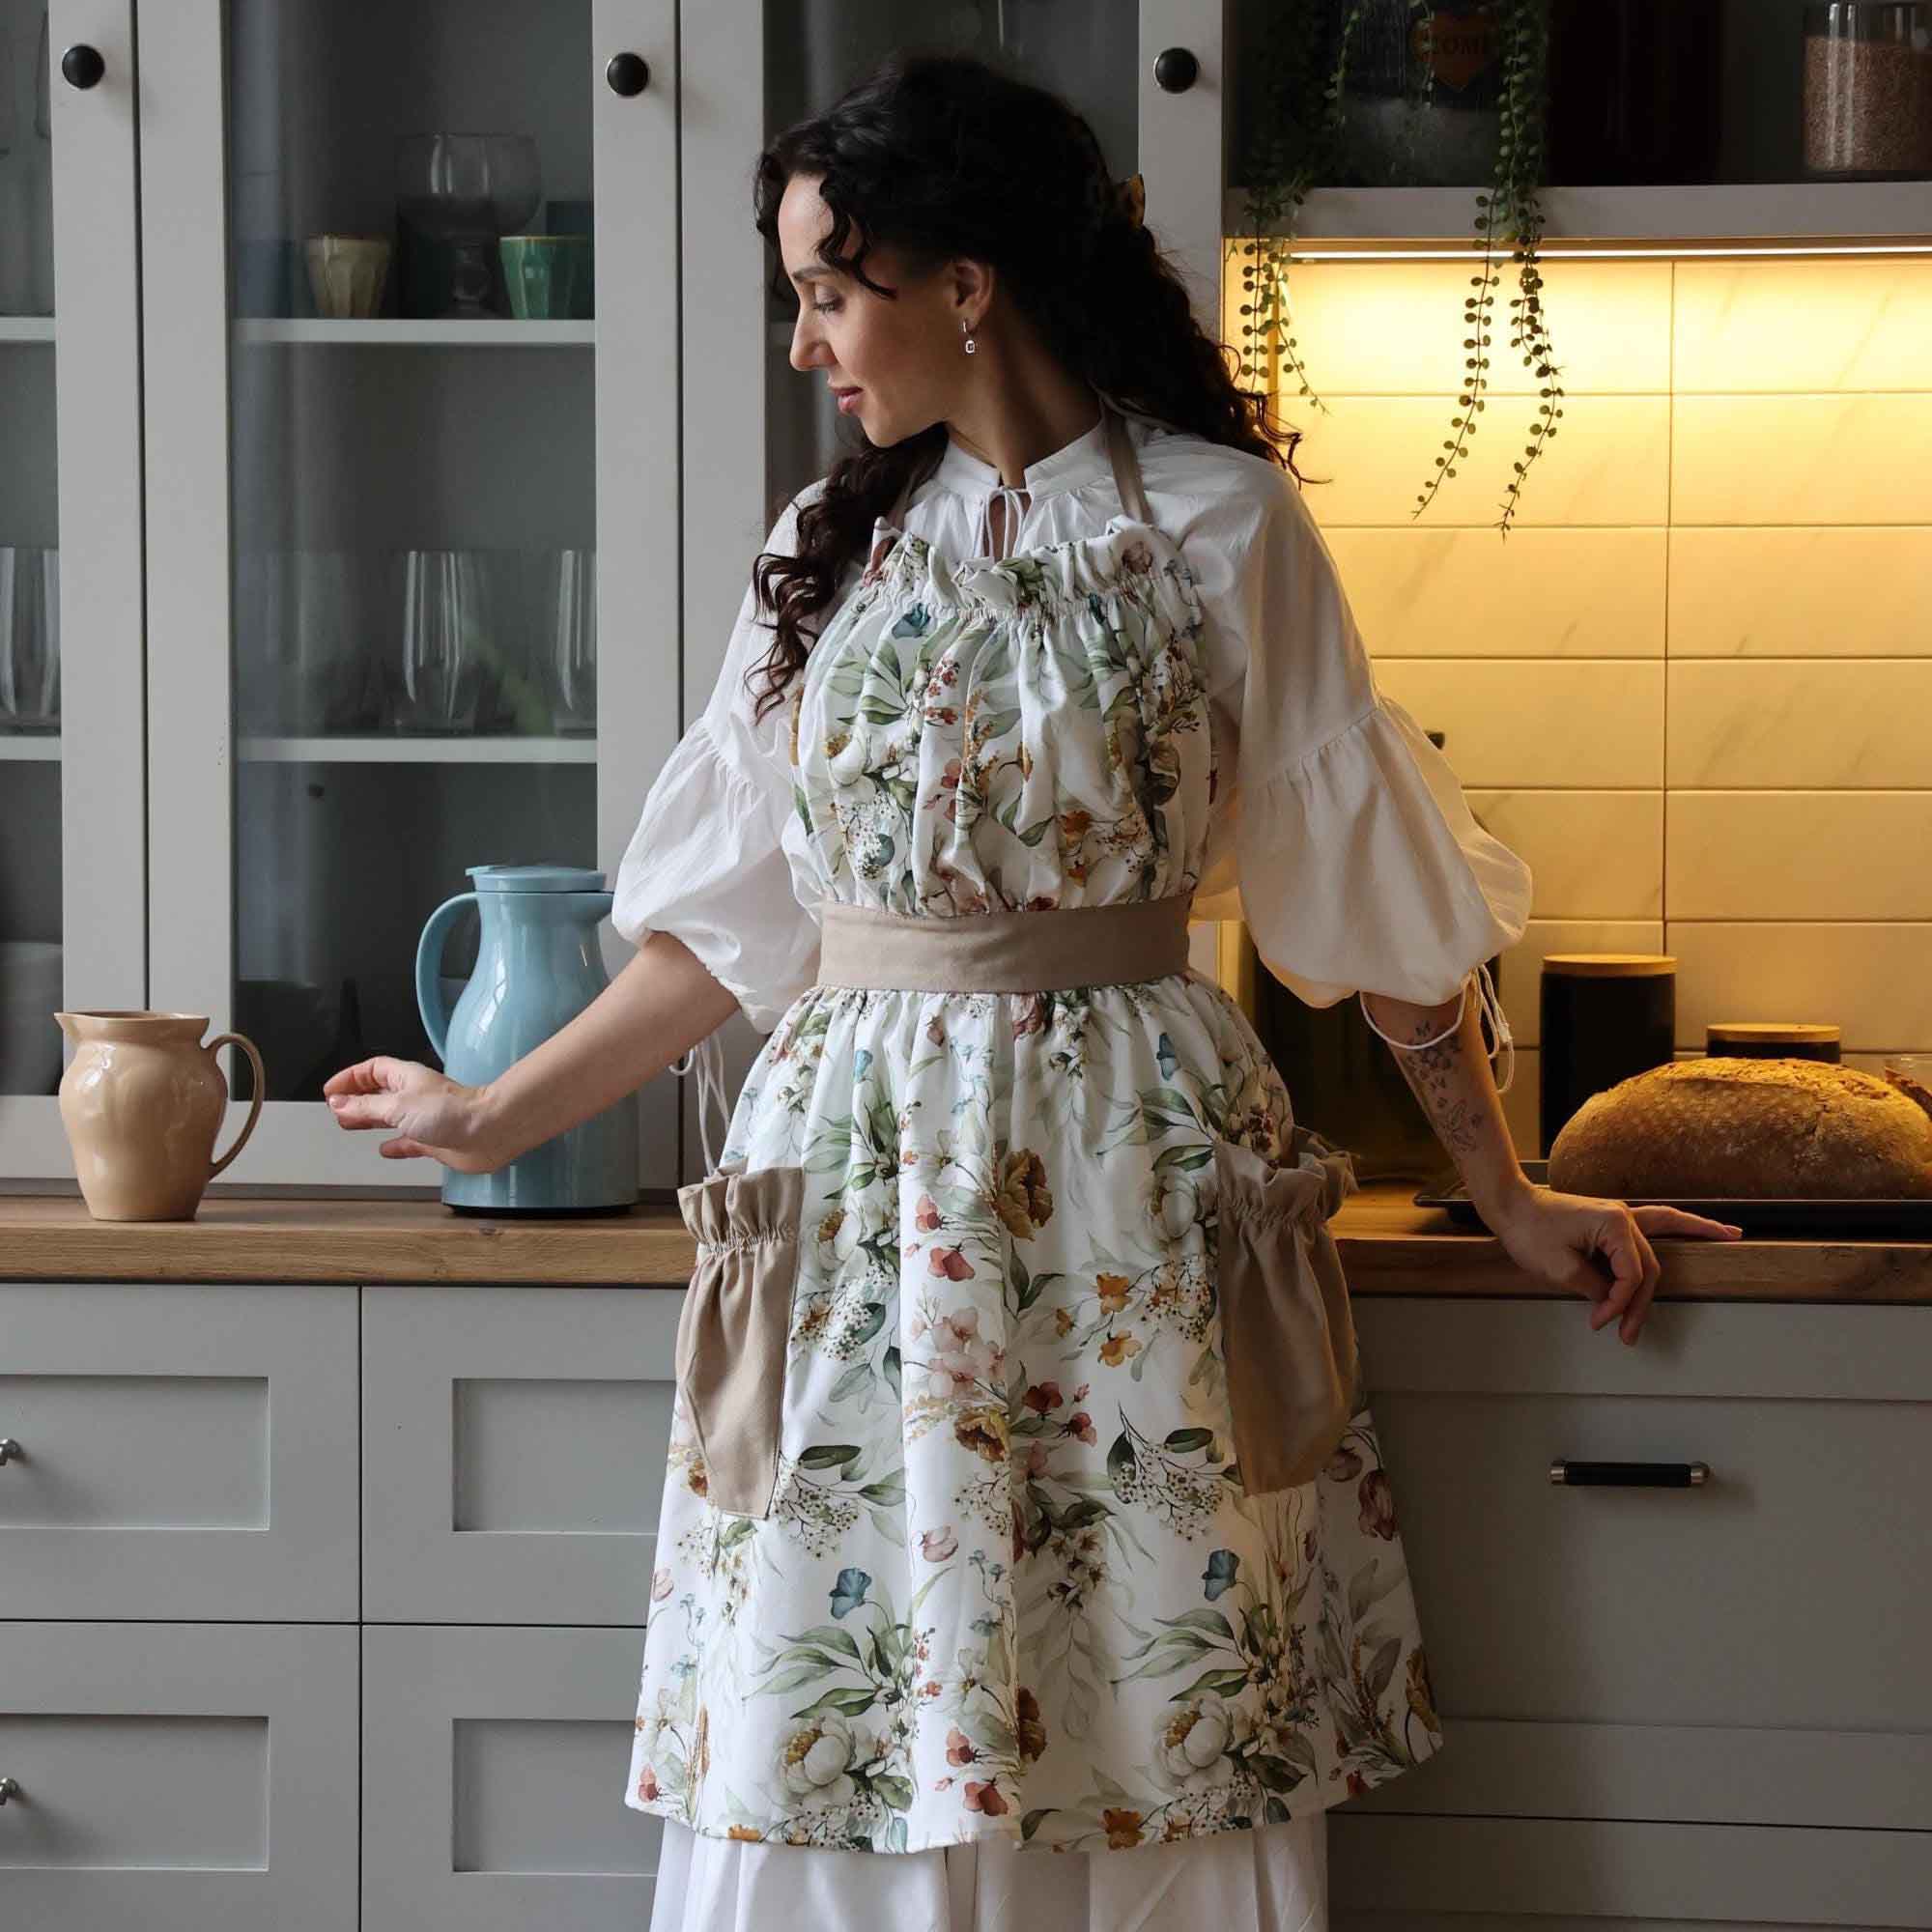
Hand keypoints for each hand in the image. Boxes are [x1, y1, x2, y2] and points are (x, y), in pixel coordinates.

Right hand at [322, 1056, 503, 1170]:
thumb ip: (366, 1106)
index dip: (349, 1078)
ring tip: (350, 1125)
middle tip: (336, 1108)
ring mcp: (425, 1119)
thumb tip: (338, 1103)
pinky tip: (386, 1150)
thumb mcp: (397, 1106)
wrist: (489, 1131)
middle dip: (356, 1099)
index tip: (330, 1091)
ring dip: (370, 1119)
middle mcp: (415, 1096)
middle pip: (378, 1092)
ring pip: (390, 1116)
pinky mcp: (434, 1140)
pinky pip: (408, 1142)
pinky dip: (395, 1145)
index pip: (371, 1070)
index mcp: (405, 1078)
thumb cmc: (452, 1111)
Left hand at [1483, 1181, 1742, 1344]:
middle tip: (1628, 1336)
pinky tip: (1712, 1228)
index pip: (1631, 1275)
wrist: (1510, 1205)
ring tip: (1731, 1237)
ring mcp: (1620, 1217)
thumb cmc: (1529, 1231)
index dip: (1619, 1303)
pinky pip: (1656, 1225)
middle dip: (1639, 1303)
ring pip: (1661, 1243)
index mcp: (1614, 1223)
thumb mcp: (1560, 1268)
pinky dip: (1682, 1226)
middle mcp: (1624, 1216)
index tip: (1599, 1322)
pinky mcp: (1613, 1221)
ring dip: (1678, 1257)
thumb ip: (1595, 1287)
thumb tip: (1612, 1300)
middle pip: (1647, 1268)